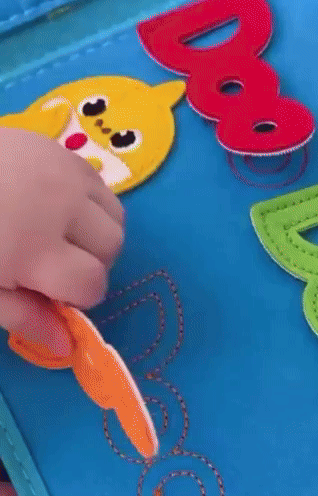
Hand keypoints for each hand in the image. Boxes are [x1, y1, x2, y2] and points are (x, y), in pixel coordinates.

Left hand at [0, 127, 124, 355]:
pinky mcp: (62, 151)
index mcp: (36, 248)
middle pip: (112, 247)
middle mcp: (62, 206)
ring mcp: (65, 173)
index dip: (77, 296)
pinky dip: (89, 203)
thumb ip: (23, 317)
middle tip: (55, 263)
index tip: (50, 291)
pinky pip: (100, 185)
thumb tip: (67, 344)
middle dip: (91, 263)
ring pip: (115, 215)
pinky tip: (55, 206)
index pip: (93, 284)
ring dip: (96, 233)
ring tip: (60, 233)